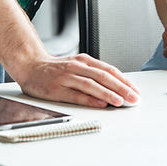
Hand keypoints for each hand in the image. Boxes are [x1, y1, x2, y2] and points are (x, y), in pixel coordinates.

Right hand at [16, 53, 140, 107]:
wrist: (31, 66)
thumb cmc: (56, 69)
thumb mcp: (77, 66)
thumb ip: (94, 75)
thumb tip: (115, 88)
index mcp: (84, 61)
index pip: (109, 70)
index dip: (124, 80)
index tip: (135, 90)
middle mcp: (77, 67)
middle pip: (103, 77)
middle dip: (121, 88)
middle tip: (133, 97)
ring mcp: (66, 77)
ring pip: (91, 85)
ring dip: (107, 93)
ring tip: (120, 101)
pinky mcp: (57, 89)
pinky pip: (75, 94)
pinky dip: (89, 99)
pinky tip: (100, 104)